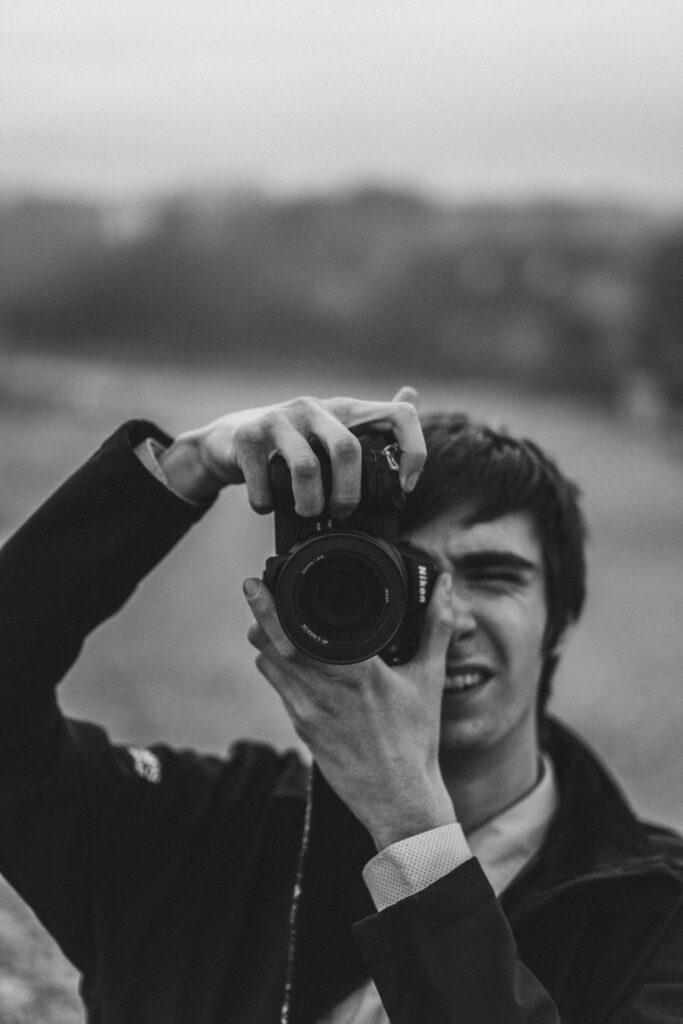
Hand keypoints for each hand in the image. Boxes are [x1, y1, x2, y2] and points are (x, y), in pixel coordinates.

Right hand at [159, 387, 425, 510]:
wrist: (226, 439)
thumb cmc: (289, 443)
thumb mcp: (329, 429)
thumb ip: (370, 421)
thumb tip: (412, 394)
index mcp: (344, 410)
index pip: (399, 416)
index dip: (413, 451)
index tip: (404, 487)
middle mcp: (314, 408)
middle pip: (348, 449)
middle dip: (348, 493)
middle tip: (342, 512)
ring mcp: (279, 419)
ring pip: (307, 467)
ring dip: (309, 503)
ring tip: (306, 513)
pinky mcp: (247, 436)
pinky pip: (264, 481)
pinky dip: (267, 503)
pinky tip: (267, 505)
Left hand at [244, 572, 456, 850]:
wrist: (399, 800)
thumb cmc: (415, 741)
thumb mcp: (429, 679)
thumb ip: (436, 626)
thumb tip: (445, 585)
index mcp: (352, 671)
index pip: (294, 631)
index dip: (269, 605)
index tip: (257, 582)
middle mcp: (320, 690)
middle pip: (269, 644)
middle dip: (261, 615)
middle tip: (258, 591)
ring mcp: (305, 712)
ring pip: (268, 665)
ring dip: (269, 642)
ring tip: (275, 623)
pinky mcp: (301, 729)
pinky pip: (281, 689)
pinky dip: (282, 669)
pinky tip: (296, 661)